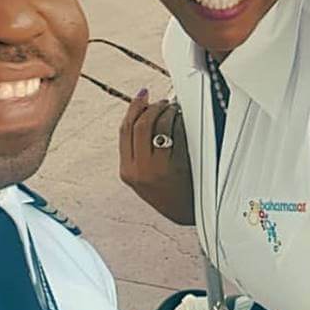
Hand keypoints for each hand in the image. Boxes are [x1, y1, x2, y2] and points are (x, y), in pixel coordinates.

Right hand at [119, 91, 194, 225]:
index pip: (125, 130)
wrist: (185, 213)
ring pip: (160, 127)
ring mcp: (159, 169)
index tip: (142, 96)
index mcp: (127, 171)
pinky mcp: (179, 167)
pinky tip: (185, 120)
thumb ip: (138, 152)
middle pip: (140, 125)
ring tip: (175, 109)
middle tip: (163, 102)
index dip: (134, 108)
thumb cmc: (167, 192)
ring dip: (168, 112)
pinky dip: (181, 123)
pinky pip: (179, 136)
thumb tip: (144, 114)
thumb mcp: (142, 177)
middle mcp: (140, 169)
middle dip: (152, 108)